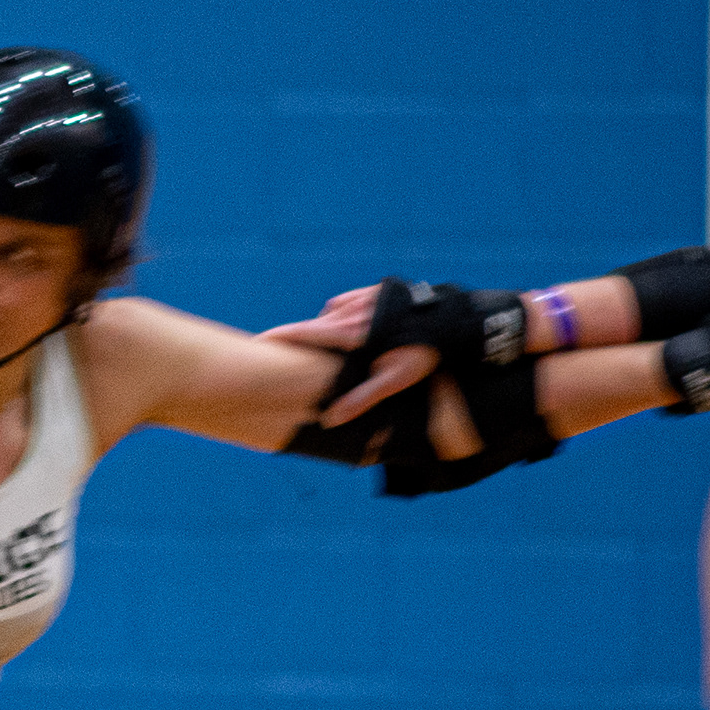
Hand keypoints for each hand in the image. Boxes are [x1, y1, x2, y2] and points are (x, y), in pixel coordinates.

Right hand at [258, 285, 442, 428]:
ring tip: (333, 349)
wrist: (457, 317)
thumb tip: (332, 419)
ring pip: (330, 316)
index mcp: (347, 332)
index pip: (298, 333)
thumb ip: (362, 396)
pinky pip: (347, 304)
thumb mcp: (396, 378)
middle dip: (298, 340)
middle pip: (310, 326)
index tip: (252, 345)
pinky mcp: (375, 291)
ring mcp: (361, 298)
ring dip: (326, 330)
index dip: (273, 340)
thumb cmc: (427, 350)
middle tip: (286, 354)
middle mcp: (348, 311)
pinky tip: (355, 328)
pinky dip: (343, 316)